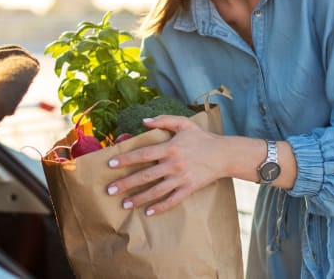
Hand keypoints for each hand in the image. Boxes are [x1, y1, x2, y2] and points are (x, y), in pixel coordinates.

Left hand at [106, 115, 224, 215]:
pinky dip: (160, 207)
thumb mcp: (184, 123)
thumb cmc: (202, 137)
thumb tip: (143, 121)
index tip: (110, 163)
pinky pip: (172, 200)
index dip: (126, 158)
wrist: (224, 154)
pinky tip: (148, 212)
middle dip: (126, 184)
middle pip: (145, 176)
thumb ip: (164, 120)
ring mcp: (181, 178)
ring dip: (139, 199)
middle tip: (109, 191)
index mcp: (170, 148)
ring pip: (156, 191)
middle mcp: (173, 164)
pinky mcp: (189, 189)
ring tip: (124, 205)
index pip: (143, 154)